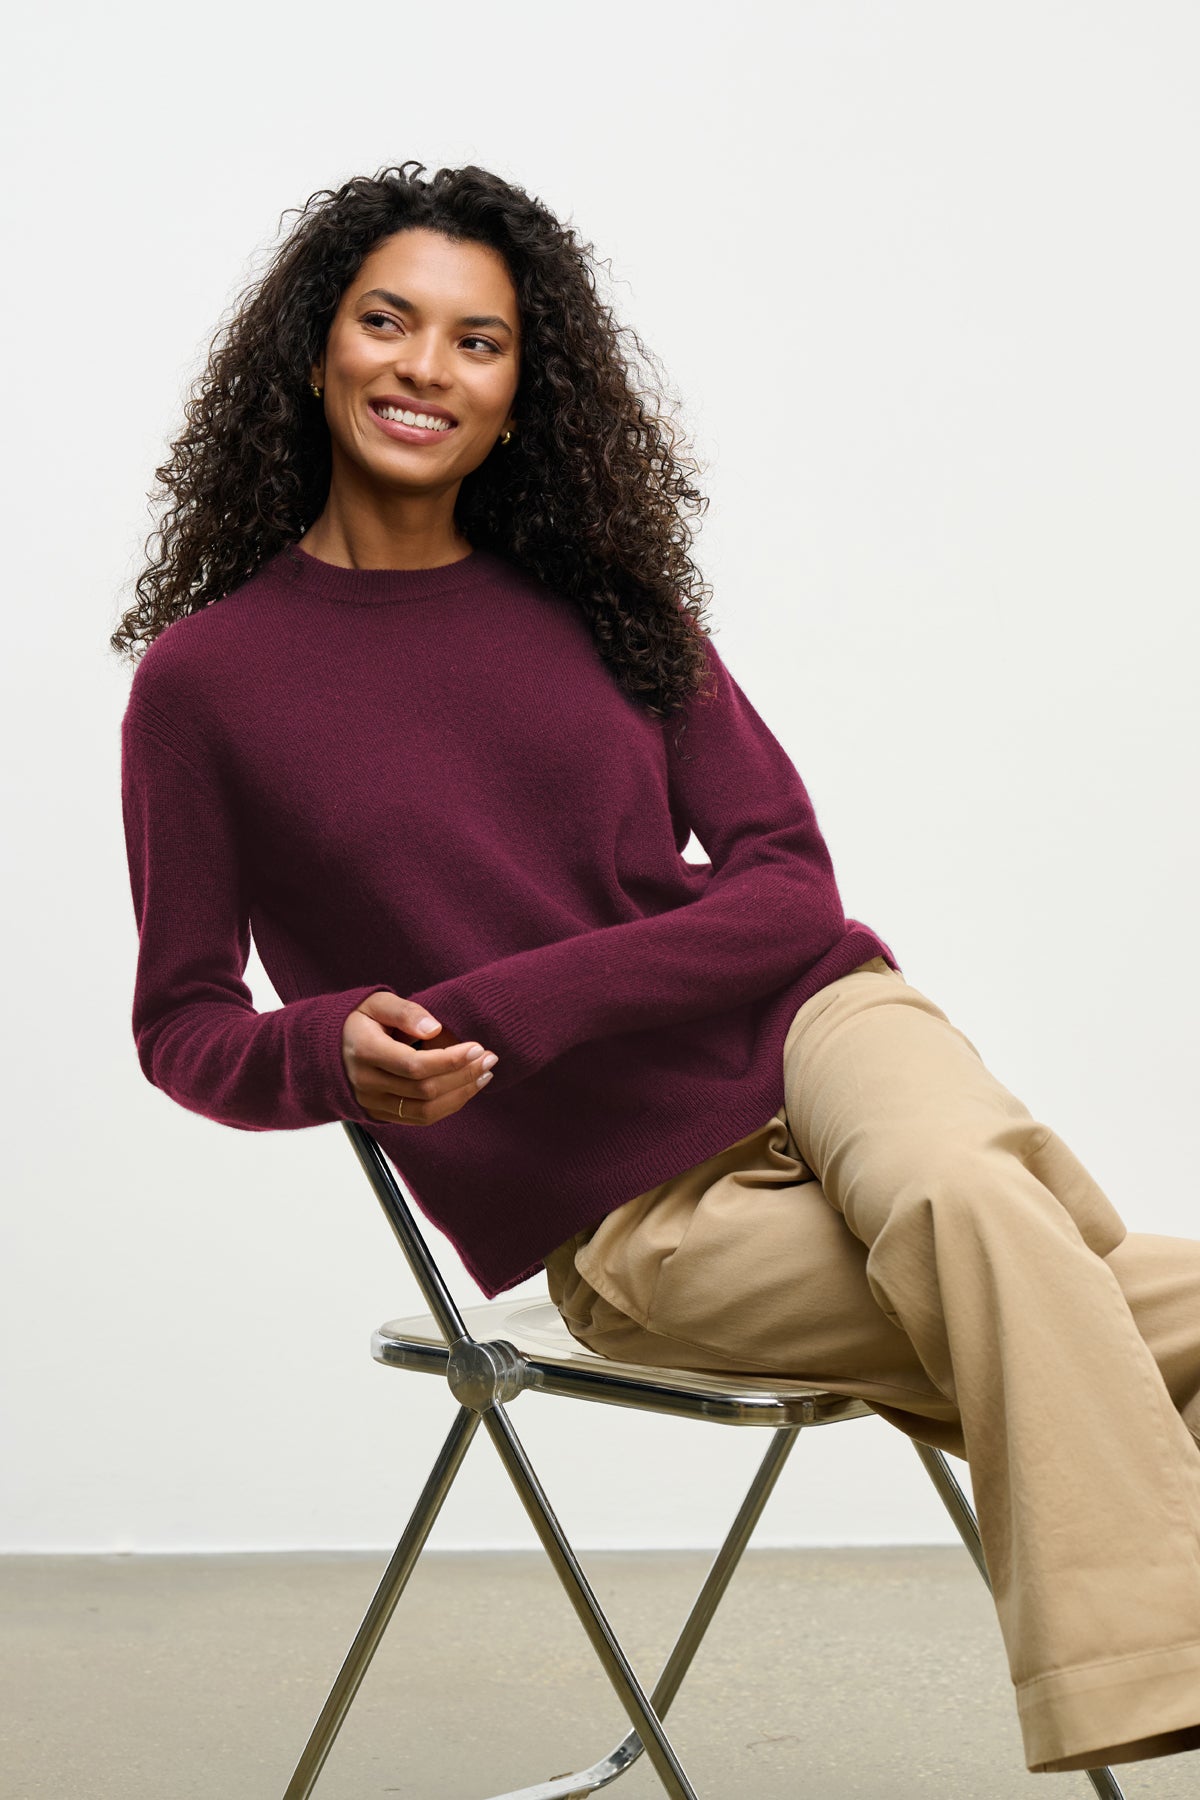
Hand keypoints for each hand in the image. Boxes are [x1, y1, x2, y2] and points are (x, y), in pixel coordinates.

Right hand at [341, 992, 497, 1125]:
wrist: (330, 1048)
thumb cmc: (358, 1021)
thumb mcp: (376, 1003)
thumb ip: (405, 1012)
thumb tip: (434, 1028)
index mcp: (365, 1051)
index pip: (414, 1065)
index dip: (450, 1060)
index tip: (477, 1048)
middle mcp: (366, 1083)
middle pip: (424, 1089)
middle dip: (463, 1075)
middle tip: (489, 1058)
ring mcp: (372, 1103)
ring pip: (425, 1110)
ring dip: (461, 1094)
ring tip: (483, 1074)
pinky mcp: (380, 1114)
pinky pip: (420, 1118)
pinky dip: (448, 1106)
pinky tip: (465, 1089)